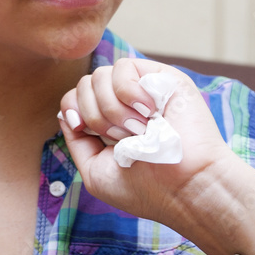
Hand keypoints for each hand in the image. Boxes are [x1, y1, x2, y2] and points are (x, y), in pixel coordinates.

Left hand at [59, 58, 238, 227]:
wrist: (187, 188)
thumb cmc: (146, 188)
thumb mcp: (96, 172)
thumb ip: (76, 141)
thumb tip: (67, 112)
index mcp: (108, 123)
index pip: (74, 98)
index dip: (72, 109)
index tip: (83, 129)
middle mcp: (123, 104)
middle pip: (84, 85)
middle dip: (95, 116)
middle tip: (122, 138)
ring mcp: (141, 89)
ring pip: (99, 76)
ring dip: (113, 109)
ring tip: (138, 130)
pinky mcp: (160, 77)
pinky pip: (123, 67)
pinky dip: (128, 92)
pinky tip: (148, 112)